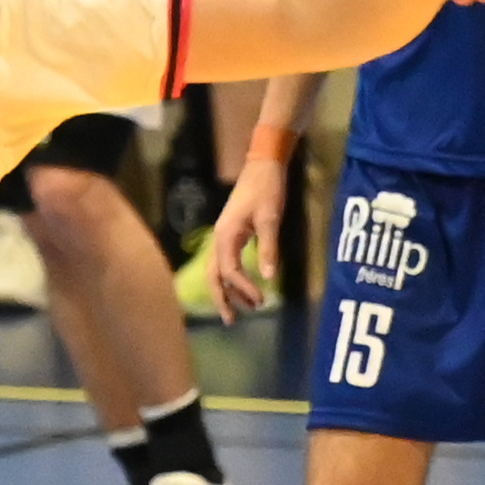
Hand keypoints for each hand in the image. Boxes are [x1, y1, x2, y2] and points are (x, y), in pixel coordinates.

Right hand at [205, 153, 292, 317]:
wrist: (263, 164)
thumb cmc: (267, 188)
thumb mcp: (270, 217)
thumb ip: (268, 247)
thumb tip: (268, 277)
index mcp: (226, 235)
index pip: (229, 270)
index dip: (243, 287)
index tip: (261, 299)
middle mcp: (219, 238)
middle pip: (213, 275)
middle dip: (222, 298)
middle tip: (232, 320)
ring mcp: (223, 235)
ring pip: (218, 270)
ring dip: (228, 290)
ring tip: (243, 308)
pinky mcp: (231, 232)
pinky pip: (225, 261)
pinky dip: (231, 277)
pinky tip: (243, 285)